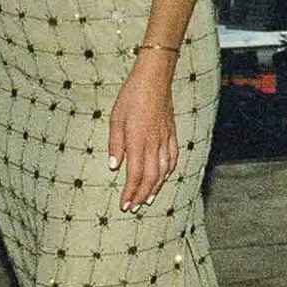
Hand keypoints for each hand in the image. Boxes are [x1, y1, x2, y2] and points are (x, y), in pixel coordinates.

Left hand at [108, 57, 179, 211]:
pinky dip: (168, 171)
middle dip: (142, 195)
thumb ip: (115, 144)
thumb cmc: (131, 96)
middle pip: (151, 177)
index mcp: (138, 141)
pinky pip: (173, 157)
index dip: (130, 192)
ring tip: (148, 199)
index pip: (135, 174)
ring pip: (164, 170)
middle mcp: (154, 143)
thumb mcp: (115, 119)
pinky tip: (164, 177)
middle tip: (134, 207)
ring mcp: (165, 139)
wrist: (154, 79)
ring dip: (156, 187)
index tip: (124, 204)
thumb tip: (114, 167)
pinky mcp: (172, 133)